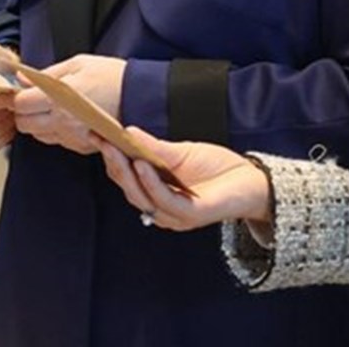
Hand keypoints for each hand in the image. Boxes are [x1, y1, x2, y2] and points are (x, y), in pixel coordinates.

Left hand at [12, 53, 125, 154]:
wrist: (142, 97)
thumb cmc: (111, 77)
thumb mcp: (77, 64)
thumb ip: (47, 74)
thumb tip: (22, 78)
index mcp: (59, 98)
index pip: (20, 105)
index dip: (17, 97)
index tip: (21, 90)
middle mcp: (63, 122)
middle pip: (24, 125)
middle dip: (23, 112)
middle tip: (32, 100)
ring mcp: (73, 137)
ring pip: (39, 136)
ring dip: (38, 123)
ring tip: (50, 109)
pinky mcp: (83, 146)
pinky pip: (58, 142)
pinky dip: (55, 132)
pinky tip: (66, 119)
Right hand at [95, 126, 272, 232]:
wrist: (252, 181)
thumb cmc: (217, 168)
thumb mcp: (180, 153)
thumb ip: (153, 147)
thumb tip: (127, 132)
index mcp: (154, 192)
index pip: (125, 177)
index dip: (110, 156)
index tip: (96, 134)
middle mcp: (160, 207)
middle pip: (128, 188)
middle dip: (113, 163)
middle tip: (102, 140)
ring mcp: (175, 215)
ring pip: (141, 196)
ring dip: (127, 173)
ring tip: (118, 149)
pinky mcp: (191, 215)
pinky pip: (165, 200)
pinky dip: (150, 182)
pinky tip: (142, 164)